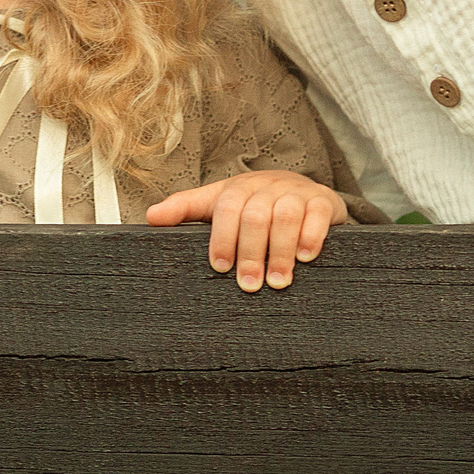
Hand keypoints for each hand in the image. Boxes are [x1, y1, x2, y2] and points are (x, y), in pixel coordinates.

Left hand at [145, 171, 346, 291]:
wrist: (301, 188)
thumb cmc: (253, 203)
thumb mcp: (216, 203)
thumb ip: (185, 209)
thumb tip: (150, 217)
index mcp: (237, 189)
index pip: (226, 208)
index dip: (221, 237)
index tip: (220, 267)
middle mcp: (266, 187)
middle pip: (255, 216)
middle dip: (251, 253)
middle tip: (249, 286)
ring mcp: (295, 192)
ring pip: (286, 216)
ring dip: (281, 251)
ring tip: (277, 282)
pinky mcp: (322, 201)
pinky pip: (317, 215)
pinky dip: (312, 236)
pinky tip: (306, 258)